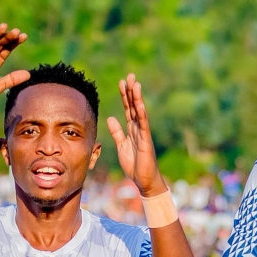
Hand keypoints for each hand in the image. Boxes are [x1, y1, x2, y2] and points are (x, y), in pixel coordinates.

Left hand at [107, 74, 164, 196]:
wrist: (144, 180)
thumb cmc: (135, 165)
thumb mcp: (121, 146)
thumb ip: (117, 132)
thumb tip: (110, 117)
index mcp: (132, 129)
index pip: (128, 109)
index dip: (125, 96)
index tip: (122, 82)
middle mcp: (138, 128)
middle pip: (134, 106)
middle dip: (131, 91)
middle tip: (130, 76)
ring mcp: (143, 134)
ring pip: (140, 112)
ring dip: (137, 98)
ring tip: (135, 84)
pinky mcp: (146, 141)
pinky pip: (143, 125)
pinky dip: (142, 114)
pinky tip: (140, 104)